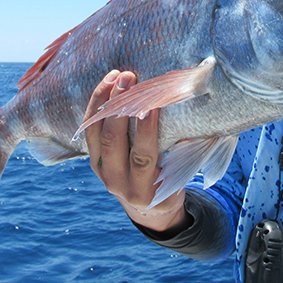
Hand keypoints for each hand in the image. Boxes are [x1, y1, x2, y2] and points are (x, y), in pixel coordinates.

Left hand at [84, 70, 189, 232]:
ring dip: (106, 102)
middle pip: (113, 143)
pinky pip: (88, 131)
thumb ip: (185, 151)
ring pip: (96, 134)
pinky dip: (95, 106)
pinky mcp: (93, 159)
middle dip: (121, 108)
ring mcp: (102, 171)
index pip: (142, 157)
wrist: (145, 206)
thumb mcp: (180, 175)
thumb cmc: (171, 183)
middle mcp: (118, 183)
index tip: (152, 104)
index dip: (146, 130)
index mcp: (144, 190)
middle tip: (130, 79)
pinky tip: (106, 84)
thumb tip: (194, 114)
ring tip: (117, 76)